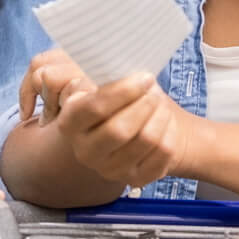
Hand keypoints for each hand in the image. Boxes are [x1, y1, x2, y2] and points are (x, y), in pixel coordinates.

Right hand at [23, 50, 201, 191]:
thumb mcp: (99, 86)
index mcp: (69, 124)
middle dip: (144, 104)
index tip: (144, 77)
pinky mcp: (134, 180)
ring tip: (159, 102)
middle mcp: (84, 151)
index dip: (123, 90)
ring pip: (145, 140)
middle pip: (120, 129)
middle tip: (154, 89)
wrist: (134, 133)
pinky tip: (165, 122)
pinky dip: (169, 133)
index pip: (94, 107)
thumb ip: (100, 76)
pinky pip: (162, 154)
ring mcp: (109, 170)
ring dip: (159, 116)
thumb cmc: (116, 103)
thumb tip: (114, 58)